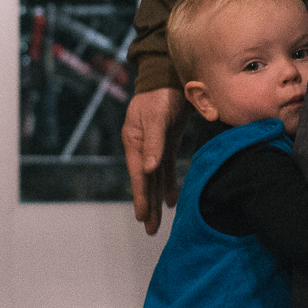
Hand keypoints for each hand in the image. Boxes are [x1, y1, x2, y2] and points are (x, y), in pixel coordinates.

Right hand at [122, 86, 182, 234]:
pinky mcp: (166, 143)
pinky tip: (172, 200)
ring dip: (157, 200)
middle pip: (145, 182)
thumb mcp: (157, 117)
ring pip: (155, 179)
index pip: (138, 176)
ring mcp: (154, 146)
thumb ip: (154, 143)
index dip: (140, 197)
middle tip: (150, 231)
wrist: (168, 76)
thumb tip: (148, 169)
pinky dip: (168, 184)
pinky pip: (166, 169)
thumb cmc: (161, 94)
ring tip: (157, 223)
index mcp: (135, 142)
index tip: (142, 217)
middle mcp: (142, 148)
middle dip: (148, 206)